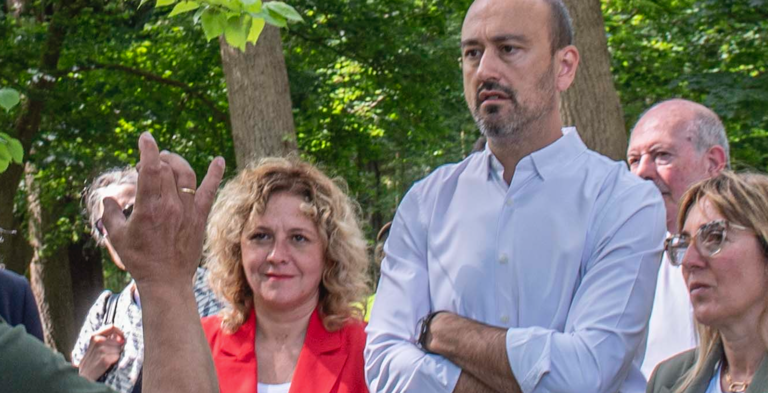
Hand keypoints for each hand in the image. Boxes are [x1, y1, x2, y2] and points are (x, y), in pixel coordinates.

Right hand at [77, 325, 124, 380]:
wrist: (83, 375)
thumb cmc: (91, 360)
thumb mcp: (95, 346)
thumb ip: (106, 339)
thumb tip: (121, 338)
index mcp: (94, 335)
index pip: (112, 327)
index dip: (120, 332)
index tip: (122, 338)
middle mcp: (98, 341)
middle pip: (118, 340)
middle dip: (118, 347)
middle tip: (108, 354)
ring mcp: (101, 350)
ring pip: (119, 349)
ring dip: (116, 354)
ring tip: (106, 358)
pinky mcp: (105, 359)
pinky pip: (117, 356)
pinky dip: (114, 360)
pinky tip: (106, 363)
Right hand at [101, 132, 224, 288]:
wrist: (166, 280)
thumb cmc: (139, 259)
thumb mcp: (117, 236)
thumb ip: (111, 213)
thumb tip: (109, 199)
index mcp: (149, 207)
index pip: (150, 169)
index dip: (148, 150)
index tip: (145, 137)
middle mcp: (171, 205)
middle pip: (167, 169)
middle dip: (158, 158)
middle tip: (151, 160)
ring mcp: (188, 210)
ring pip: (186, 174)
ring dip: (177, 161)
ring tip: (168, 158)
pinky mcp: (200, 216)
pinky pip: (209, 190)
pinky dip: (215, 174)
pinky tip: (219, 160)